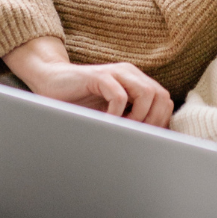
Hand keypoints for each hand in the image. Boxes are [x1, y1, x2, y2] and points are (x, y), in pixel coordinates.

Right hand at [1, 36, 173, 126]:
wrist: (52, 81)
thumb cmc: (81, 101)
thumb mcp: (111, 112)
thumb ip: (129, 119)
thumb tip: (150, 144)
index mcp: (137, 81)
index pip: (165, 100)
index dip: (160, 121)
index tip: (146, 138)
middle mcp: (130, 74)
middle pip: (161, 96)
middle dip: (153, 121)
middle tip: (136, 135)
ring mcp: (116, 73)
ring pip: (146, 93)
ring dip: (138, 116)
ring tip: (123, 128)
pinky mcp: (99, 76)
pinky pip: (119, 94)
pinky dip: (117, 113)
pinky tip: (106, 122)